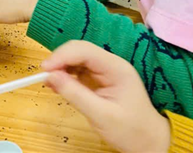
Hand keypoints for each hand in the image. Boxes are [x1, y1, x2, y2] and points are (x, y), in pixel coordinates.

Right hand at [42, 41, 170, 152]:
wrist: (149, 142)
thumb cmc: (131, 130)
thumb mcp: (101, 115)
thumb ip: (76, 95)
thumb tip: (50, 77)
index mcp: (116, 68)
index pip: (84, 51)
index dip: (62, 56)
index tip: (44, 69)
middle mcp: (110, 64)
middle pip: (79, 50)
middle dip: (59, 60)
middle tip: (43, 75)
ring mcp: (105, 71)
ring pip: (77, 58)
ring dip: (61, 67)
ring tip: (48, 81)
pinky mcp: (99, 79)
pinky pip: (78, 70)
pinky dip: (66, 74)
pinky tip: (57, 84)